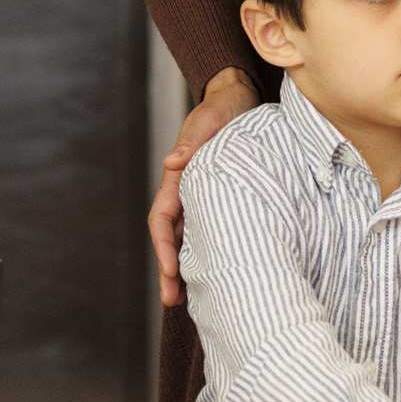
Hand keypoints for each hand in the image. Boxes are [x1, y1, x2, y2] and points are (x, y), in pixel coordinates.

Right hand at [154, 69, 259, 307]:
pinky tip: (219, 273)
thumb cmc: (221, 109)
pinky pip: (211, 231)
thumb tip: (173, 161)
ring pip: (190, 240)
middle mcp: (186, 193)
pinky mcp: (222, 199)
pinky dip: (210, 253)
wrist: (238, 100)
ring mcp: (203, 199)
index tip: (171, 270)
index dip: (164, 246)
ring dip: (187, 269)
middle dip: (170, 271)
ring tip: (189, 302)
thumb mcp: (208, 120)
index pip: (162, 219)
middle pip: (172, 238)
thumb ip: (192, 141)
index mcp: (178, 179)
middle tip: (172, 302)